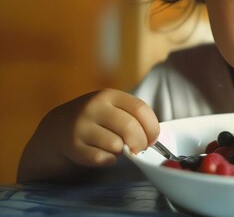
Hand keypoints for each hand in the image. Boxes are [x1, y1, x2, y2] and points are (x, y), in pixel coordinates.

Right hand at [18, 89, 158, 181]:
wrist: (57, 128)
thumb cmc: (96, 120)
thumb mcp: (112, 108)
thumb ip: (133, 117)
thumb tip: (152, 139)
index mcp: (109, 95)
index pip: (140, 109)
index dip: (152, 127)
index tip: (153, 139)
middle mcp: (94, 107)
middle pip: (130, 127)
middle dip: (141, 143)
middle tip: (139, 149)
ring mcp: (81, 126)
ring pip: (116, 145)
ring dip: (122, 151)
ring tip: (116, 148)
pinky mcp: (72, 145)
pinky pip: (102, 158)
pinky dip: (109, 160)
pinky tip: (105, 155)